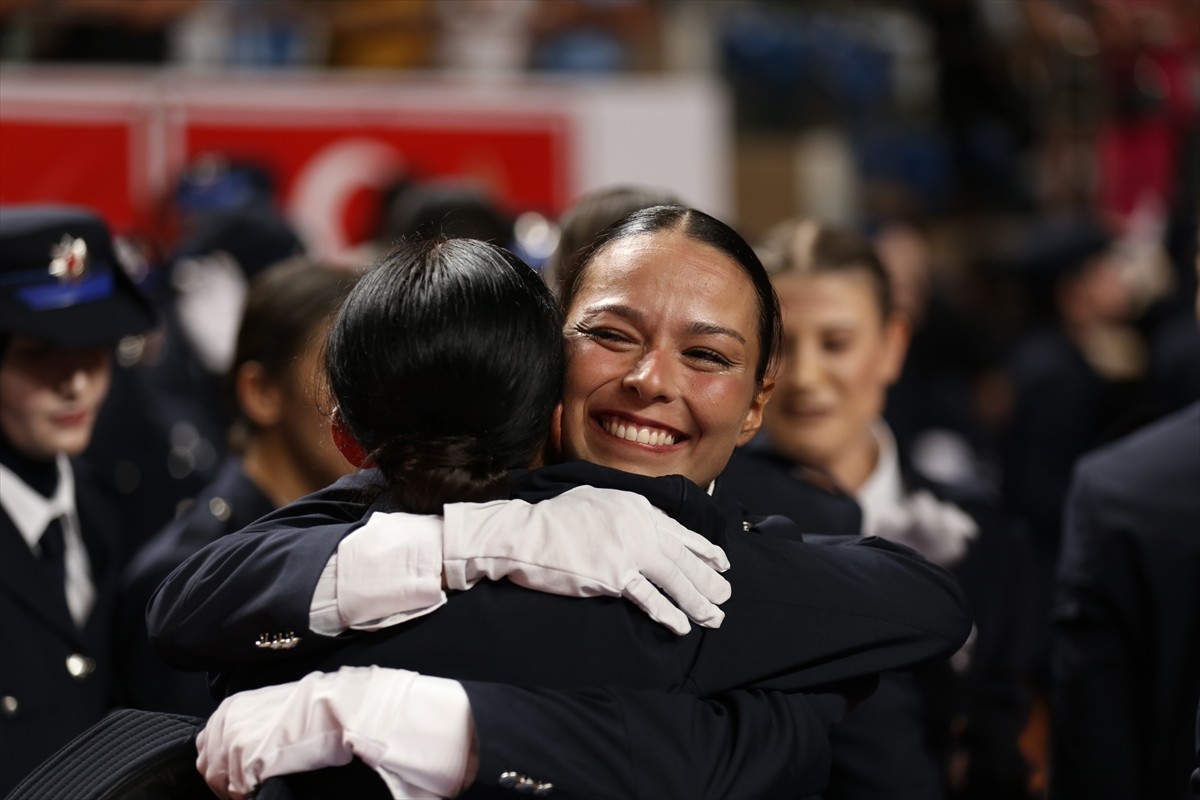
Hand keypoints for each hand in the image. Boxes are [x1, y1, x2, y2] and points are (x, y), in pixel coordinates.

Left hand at [198, 667, 469, 799]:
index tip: (241, 776)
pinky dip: (250, 794)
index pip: (207, 748)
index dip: (223, 766)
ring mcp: (233, 742)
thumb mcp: (274, 707)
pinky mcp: (246, 761)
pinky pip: (237, 791)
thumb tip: (246, 748)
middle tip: (252, 785)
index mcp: (230, 708)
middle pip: (208, 768)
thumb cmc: (316, 706)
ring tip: (264, 785)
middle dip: (226, 781)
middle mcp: (225, 723)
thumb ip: (251, 725)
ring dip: (239, 790)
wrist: (338, 707)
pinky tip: (270, 785)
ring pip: (220, 783)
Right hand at [443, 485, 731, 634]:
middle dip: (708, 580)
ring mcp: (627, 551)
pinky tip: (681, 626)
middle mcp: (638, 526)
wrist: (524, 534)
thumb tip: (642, 522)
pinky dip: (669, 614)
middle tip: (726, 596)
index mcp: (636, 506)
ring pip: (674, 579)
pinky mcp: (614, 576)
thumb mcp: (596, 500)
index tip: (721, 562)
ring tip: (714, 617)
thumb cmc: (553, 519)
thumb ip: (623, 511)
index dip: (703, 549)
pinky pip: (650, 599)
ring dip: (697, 600)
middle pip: (683, 557)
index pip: (678, 531)